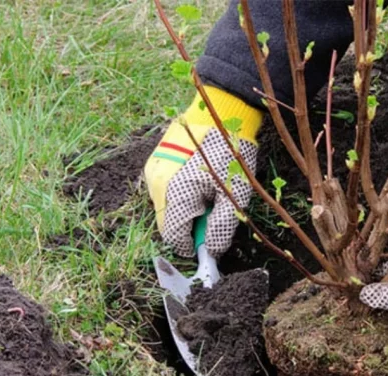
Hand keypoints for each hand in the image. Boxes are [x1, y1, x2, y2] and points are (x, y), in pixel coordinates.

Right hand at [144, 87, 262, 257]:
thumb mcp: (234, 194)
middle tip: (213, 211)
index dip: (192, 246)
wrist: (221, 111)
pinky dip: (179, 194)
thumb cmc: (230, 153)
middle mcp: (157, 184)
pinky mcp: (155, 161)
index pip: (174, 237)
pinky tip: (197, 180)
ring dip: (184, 209)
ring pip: (165, 207)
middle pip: (168, 223)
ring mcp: (153, 171)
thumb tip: (211, 251)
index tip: (209, 244)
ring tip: (207, 191)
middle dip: (190, 226)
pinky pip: (164, 189)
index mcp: (175, 193)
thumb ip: (220, 227)